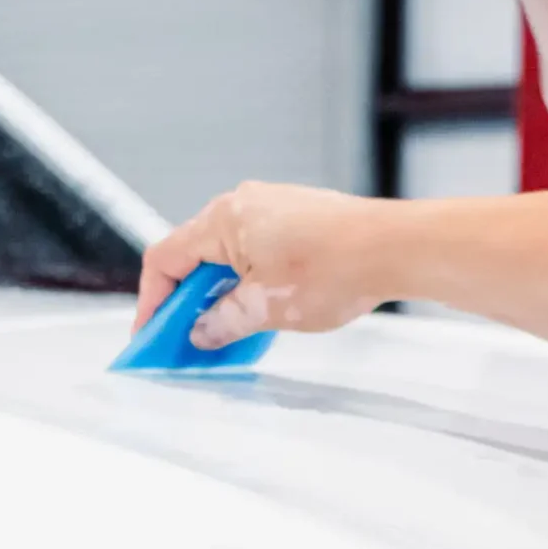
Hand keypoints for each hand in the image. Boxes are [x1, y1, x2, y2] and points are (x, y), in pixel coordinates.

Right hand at [134, 183, 401, 349]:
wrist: (396, 248)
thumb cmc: (337, 266)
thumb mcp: (266, 309)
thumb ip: (223, 321)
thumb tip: (202, 331)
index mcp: (223, 220)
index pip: (165, 260)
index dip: (152, 302)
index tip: (151, 335)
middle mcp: (243, 206)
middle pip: (195, 258)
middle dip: (187, 304)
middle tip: (185, 342)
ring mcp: (272, 210)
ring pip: (228, 259)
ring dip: (221, 298)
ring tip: (224, 337)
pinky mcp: (297, 220)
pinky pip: (256, 254)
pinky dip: (248, 285)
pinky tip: (259, 316)